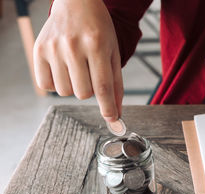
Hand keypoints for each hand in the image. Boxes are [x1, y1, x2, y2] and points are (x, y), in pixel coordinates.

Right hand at [33, 0, 122, 121]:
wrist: (76, 3)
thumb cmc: (99, 29)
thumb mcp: (113, 53)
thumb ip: (116, 84)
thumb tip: (116, 114)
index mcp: (96, 45)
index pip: (103, 86)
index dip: (108, 108)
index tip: (112, 121)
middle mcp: (73, 46)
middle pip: (83, 93)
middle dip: (90, 90)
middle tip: (90, 72)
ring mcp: (53, 47)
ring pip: (65, 92)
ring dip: (74, 87)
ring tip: (77, 68)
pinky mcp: (38, 49)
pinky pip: (46, 85)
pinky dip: (56, 83)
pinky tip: (63, 69)